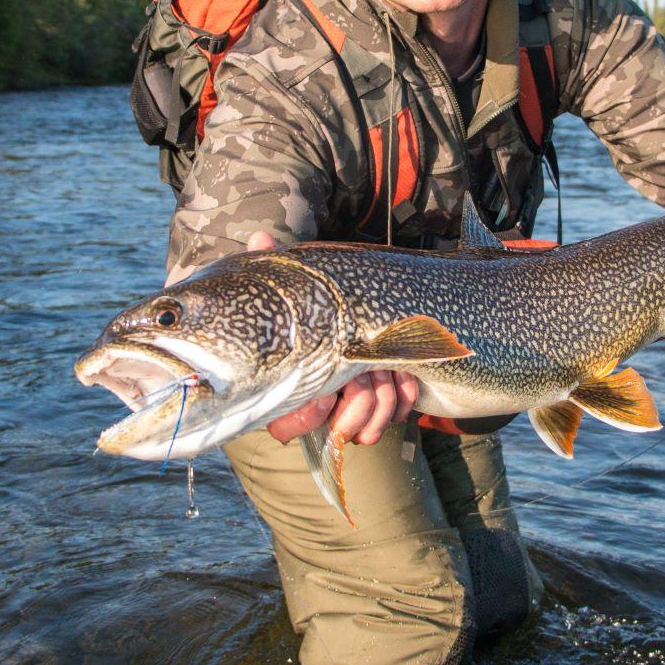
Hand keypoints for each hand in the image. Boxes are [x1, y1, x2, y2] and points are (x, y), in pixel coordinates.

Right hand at [243, 231, 421, 444]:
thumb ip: (278, 265)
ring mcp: (354, 411)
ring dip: (384, 395)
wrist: (375, 316)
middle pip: (341, 427)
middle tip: (369, 368)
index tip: (324, 394)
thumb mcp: (303, 288)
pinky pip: (397, 417)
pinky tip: (405, 374)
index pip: (289, 427)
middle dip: (361, 397)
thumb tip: (259, 237)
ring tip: (388, 368)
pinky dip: (404, 394)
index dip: (310, 416)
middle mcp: (323, 408)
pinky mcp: (385, 409)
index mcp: (293, 389)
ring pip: (371, 428)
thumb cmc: (324, 307)